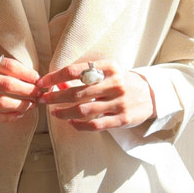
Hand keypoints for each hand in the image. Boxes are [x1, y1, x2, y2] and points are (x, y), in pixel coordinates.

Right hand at [0, 48, 39, 121]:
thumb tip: (26, 75)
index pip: (7, 65)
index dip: (26, 73)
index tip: (38, 78)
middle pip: (6, 84)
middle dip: (27, 90)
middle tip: (39, 94)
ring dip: (20, 104)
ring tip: (31, 105)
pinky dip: (6, 116)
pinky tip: (16, 115)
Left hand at [36, 61, 155, 131]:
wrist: (151, 95)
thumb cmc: (121, 82)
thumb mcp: (107, 73)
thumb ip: (85, 77)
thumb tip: (57, 83)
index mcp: (109, 67)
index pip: (75, 71)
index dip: (55, 77)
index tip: (42, 83)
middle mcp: (115, 83)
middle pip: (77, 91)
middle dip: (55, 96)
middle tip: (43, 99)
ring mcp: (120, 102)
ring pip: (84, 110)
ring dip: (64, 112)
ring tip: (53, 113)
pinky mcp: (123, 119)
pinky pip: (96, 124)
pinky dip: (80, 125)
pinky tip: (71, 122)